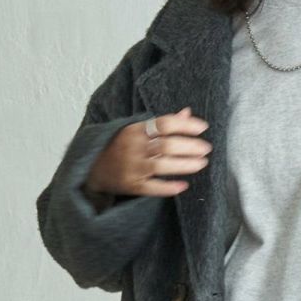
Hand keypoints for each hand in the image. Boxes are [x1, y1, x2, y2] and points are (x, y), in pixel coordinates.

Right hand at [85, 106, 211, 197]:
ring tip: (202, 163)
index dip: (186, 125)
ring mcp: (133, 167)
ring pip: (162, 165)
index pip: (164, 123)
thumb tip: (187, 113)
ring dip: (185, 164)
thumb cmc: (121, 146)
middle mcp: (134, 147)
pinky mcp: (132, 185)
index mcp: (135, 130)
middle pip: (166, 144)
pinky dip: (169, 187)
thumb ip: (162, 124)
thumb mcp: (137, 130)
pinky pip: (153, 188)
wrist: (94, 167)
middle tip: (206, 148)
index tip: (203, 127)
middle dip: (190, 146)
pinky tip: (183, 186)